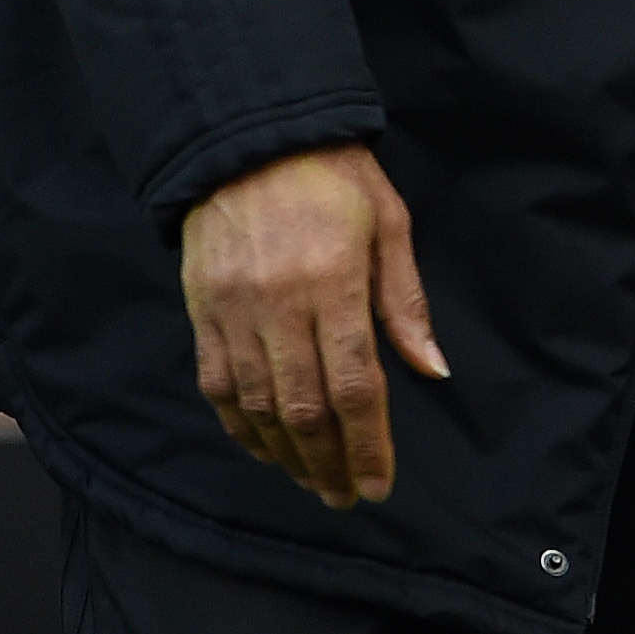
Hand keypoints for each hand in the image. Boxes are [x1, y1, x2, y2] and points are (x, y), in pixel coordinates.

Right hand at [180, 144, 447, 507]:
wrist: (250, 138)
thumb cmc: (334, 176)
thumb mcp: (389, 223)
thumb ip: (405, 301)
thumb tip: (431, 369)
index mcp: (336, 281)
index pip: (355, 383)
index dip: (368, 443)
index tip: (378, 483)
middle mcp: (281, 304)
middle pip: (305, 407)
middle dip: (329, 462)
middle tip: (345, 496)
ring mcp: (235, 311)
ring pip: (259, 406)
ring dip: (287, 454)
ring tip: (313, 480)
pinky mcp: (202, 311)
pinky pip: (217, 385)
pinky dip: (240, 426)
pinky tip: (265, 446)